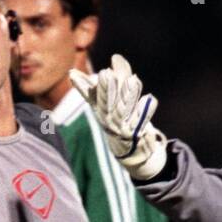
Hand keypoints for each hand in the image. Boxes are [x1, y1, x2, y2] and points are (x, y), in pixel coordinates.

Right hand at [69, 55, 167, 180]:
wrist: (129, 149)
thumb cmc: (114, 121)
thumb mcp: (101, 105)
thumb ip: (90, 88)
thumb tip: (70, 73)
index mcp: (100, 111)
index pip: (95, 97)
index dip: (95, 86)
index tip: (99, 72)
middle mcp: (110, 120)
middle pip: (107, 104)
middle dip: (107, 89)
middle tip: (107, 73)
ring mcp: (123, 127)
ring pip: (125, 109)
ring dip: (128, 95)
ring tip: (132, 79)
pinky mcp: (137, 132)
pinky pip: (142, 120)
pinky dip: (146, 110)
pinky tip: (150, 98)